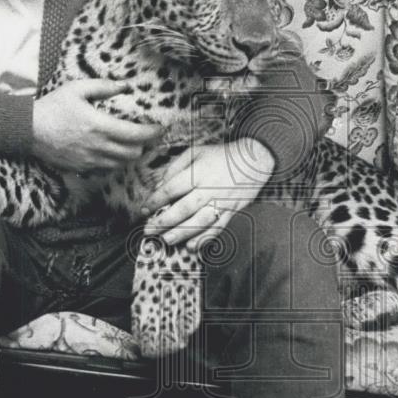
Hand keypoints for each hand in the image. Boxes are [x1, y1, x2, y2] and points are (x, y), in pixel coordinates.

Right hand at [32, 80, 161, 171]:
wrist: (28, 130)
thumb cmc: (52, 107)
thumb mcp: (77, 89)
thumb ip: (103, 86)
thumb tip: (125, 85)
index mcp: (100, 125)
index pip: (136, 135)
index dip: (153, 133)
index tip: (160, 129)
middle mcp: (98, 147)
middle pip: (133, 153)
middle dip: (143, 145)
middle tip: (145, 135)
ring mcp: (90, 161)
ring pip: (122, 163)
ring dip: (130, 154)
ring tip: (130, 143)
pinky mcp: (82, 168)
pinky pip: (107, 170)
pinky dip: (114, 162)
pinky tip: (111, 152)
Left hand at [142, 140, 274, 250]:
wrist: (254, 160)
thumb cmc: (221, 156)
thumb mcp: (196, 152)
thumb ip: (175, 167)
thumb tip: (160, 185)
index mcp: (198, 172)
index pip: (172, 188)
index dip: (155, 200)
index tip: (143, 210)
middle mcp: (210, 188)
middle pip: (184, 208)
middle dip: (164, 221)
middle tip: (149, 230)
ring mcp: (222, 202)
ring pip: (200, 221)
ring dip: (182, 233)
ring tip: (166, 240)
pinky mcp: (232, 211)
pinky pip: (218, 228)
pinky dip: (205, 239)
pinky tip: (192, 246)